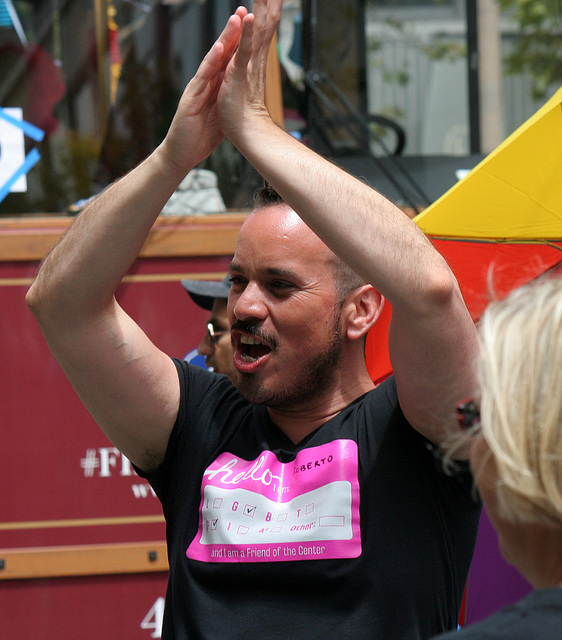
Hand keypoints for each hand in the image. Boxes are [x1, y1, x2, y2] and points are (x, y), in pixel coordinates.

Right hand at [159, 6, 247, 175]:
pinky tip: (219, 49)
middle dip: (233, 32)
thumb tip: (244, 96)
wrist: (182, 154)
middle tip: (243, 11)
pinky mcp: (190, 99)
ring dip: (224, 39)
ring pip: (213, 59)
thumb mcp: (222, 116)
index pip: (228, 61)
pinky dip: (211, 63)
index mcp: (215, 88)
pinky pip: (202, 77)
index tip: (251, 25)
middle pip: (221, 54)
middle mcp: (205, 83)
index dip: (240, 43)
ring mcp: (197, 89)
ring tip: (234, 20)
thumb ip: (230, 102)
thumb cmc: (200, 138)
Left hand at [218, 0, 282, 142]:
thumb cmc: (242, 110)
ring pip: (259, 31)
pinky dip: (248, 33)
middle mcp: (256, 58)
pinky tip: (250, 16)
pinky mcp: (239, 75)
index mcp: (255, 58)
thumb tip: (251, 49)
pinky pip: (244, 51)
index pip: (264, 25)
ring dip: (263, 7)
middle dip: (271, 0)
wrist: (245, 133)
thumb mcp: (243, 77)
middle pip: (266, 21)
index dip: (269, 5)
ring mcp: (249, 66)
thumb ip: (248, 61)